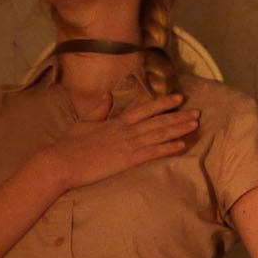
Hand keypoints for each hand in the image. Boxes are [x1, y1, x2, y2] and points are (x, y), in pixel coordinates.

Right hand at [39, 91, 197, 190]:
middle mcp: (125, 130)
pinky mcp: (125, 160)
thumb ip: (99, 109)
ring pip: (158, 134)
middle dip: (178, 116)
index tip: (178, 98)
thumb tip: (108, 95)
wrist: (60, 162)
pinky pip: (151, 152)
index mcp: (115, 121)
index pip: (144, 109)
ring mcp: (126, 145)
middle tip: (197, 112)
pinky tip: (181, 145)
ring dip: (178, 129)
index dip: (162, 103)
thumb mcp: (84, 122)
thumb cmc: (69, 144)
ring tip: (195, 124)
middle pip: (157, 121)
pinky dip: (167, 148)